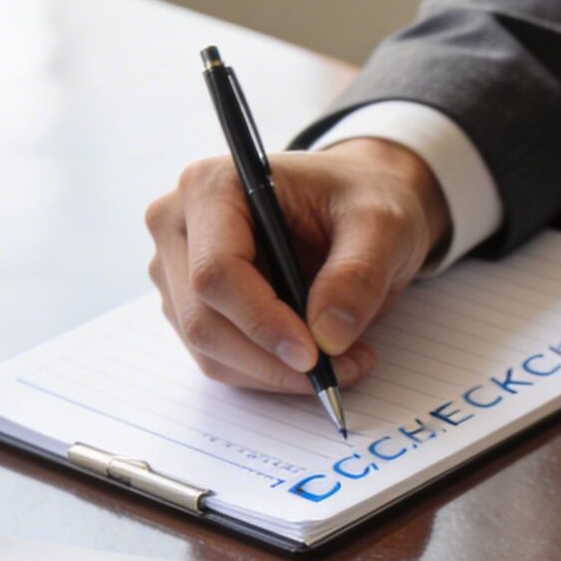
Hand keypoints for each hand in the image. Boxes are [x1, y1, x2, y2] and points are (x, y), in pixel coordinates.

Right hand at [144, 138, 450, 392]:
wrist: (353, 207)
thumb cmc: (360, 200)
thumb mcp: (382, 224)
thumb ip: (358, 273)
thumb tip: (329, 336)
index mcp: (213, 187)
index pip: (216, 271)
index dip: (261, 321)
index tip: (313, 355)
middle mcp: (180, 226)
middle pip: (203, 319)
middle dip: (272, 361)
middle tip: (341, 370)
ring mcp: (178, 269)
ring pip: (209, 350)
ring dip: (274, 374)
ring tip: (343, 363)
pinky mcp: (191, 306)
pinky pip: (221, 359)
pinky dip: (269, 374)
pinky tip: (317, 360)